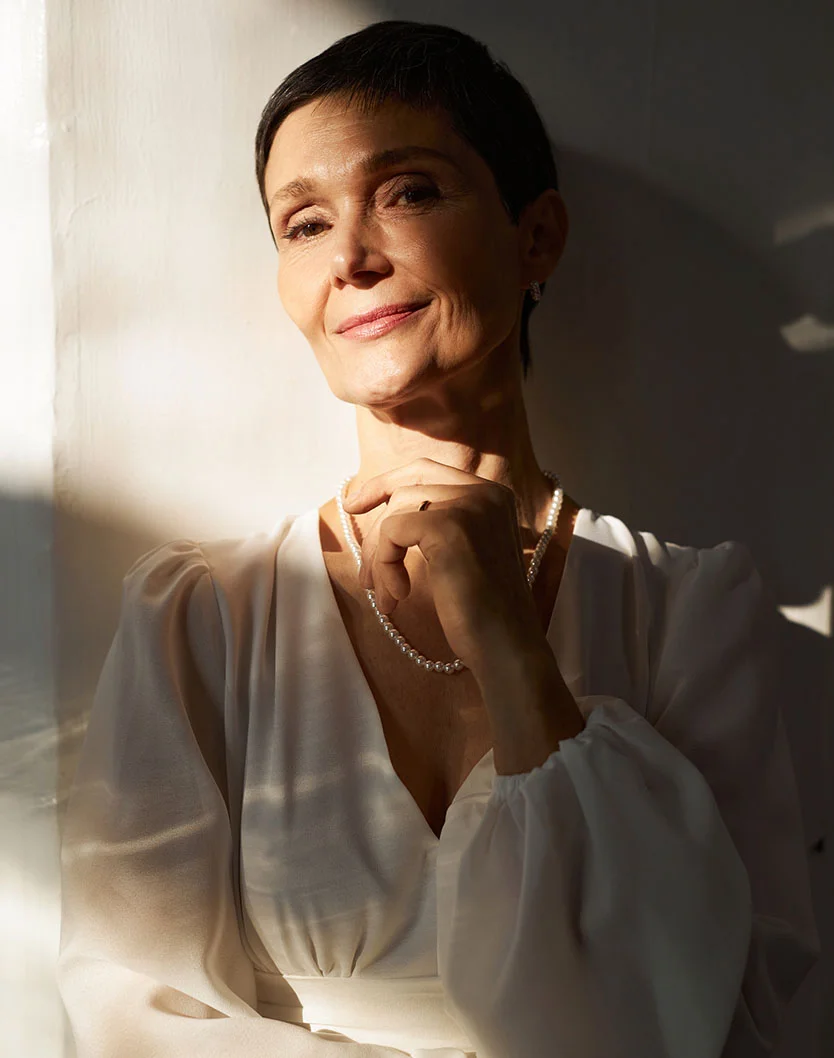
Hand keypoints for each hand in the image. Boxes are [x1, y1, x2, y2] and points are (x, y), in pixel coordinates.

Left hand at [342, 457, 548, 676]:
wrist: (506, 646)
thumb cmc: (481, 611)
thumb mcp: (459, 555)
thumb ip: (434, 524)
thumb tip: (374, 507)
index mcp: (492, 495)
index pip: (426, 469)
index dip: (385, 483)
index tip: (354, 505)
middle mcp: (486, 492)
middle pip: (408, 485)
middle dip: (376, 525)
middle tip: (363, 569)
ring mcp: (470, 506)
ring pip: (396, 511)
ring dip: (379, 557)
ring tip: (386, 596)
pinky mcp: (449, 526)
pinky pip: (392, 532)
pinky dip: (384, 566)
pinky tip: (399, 597)